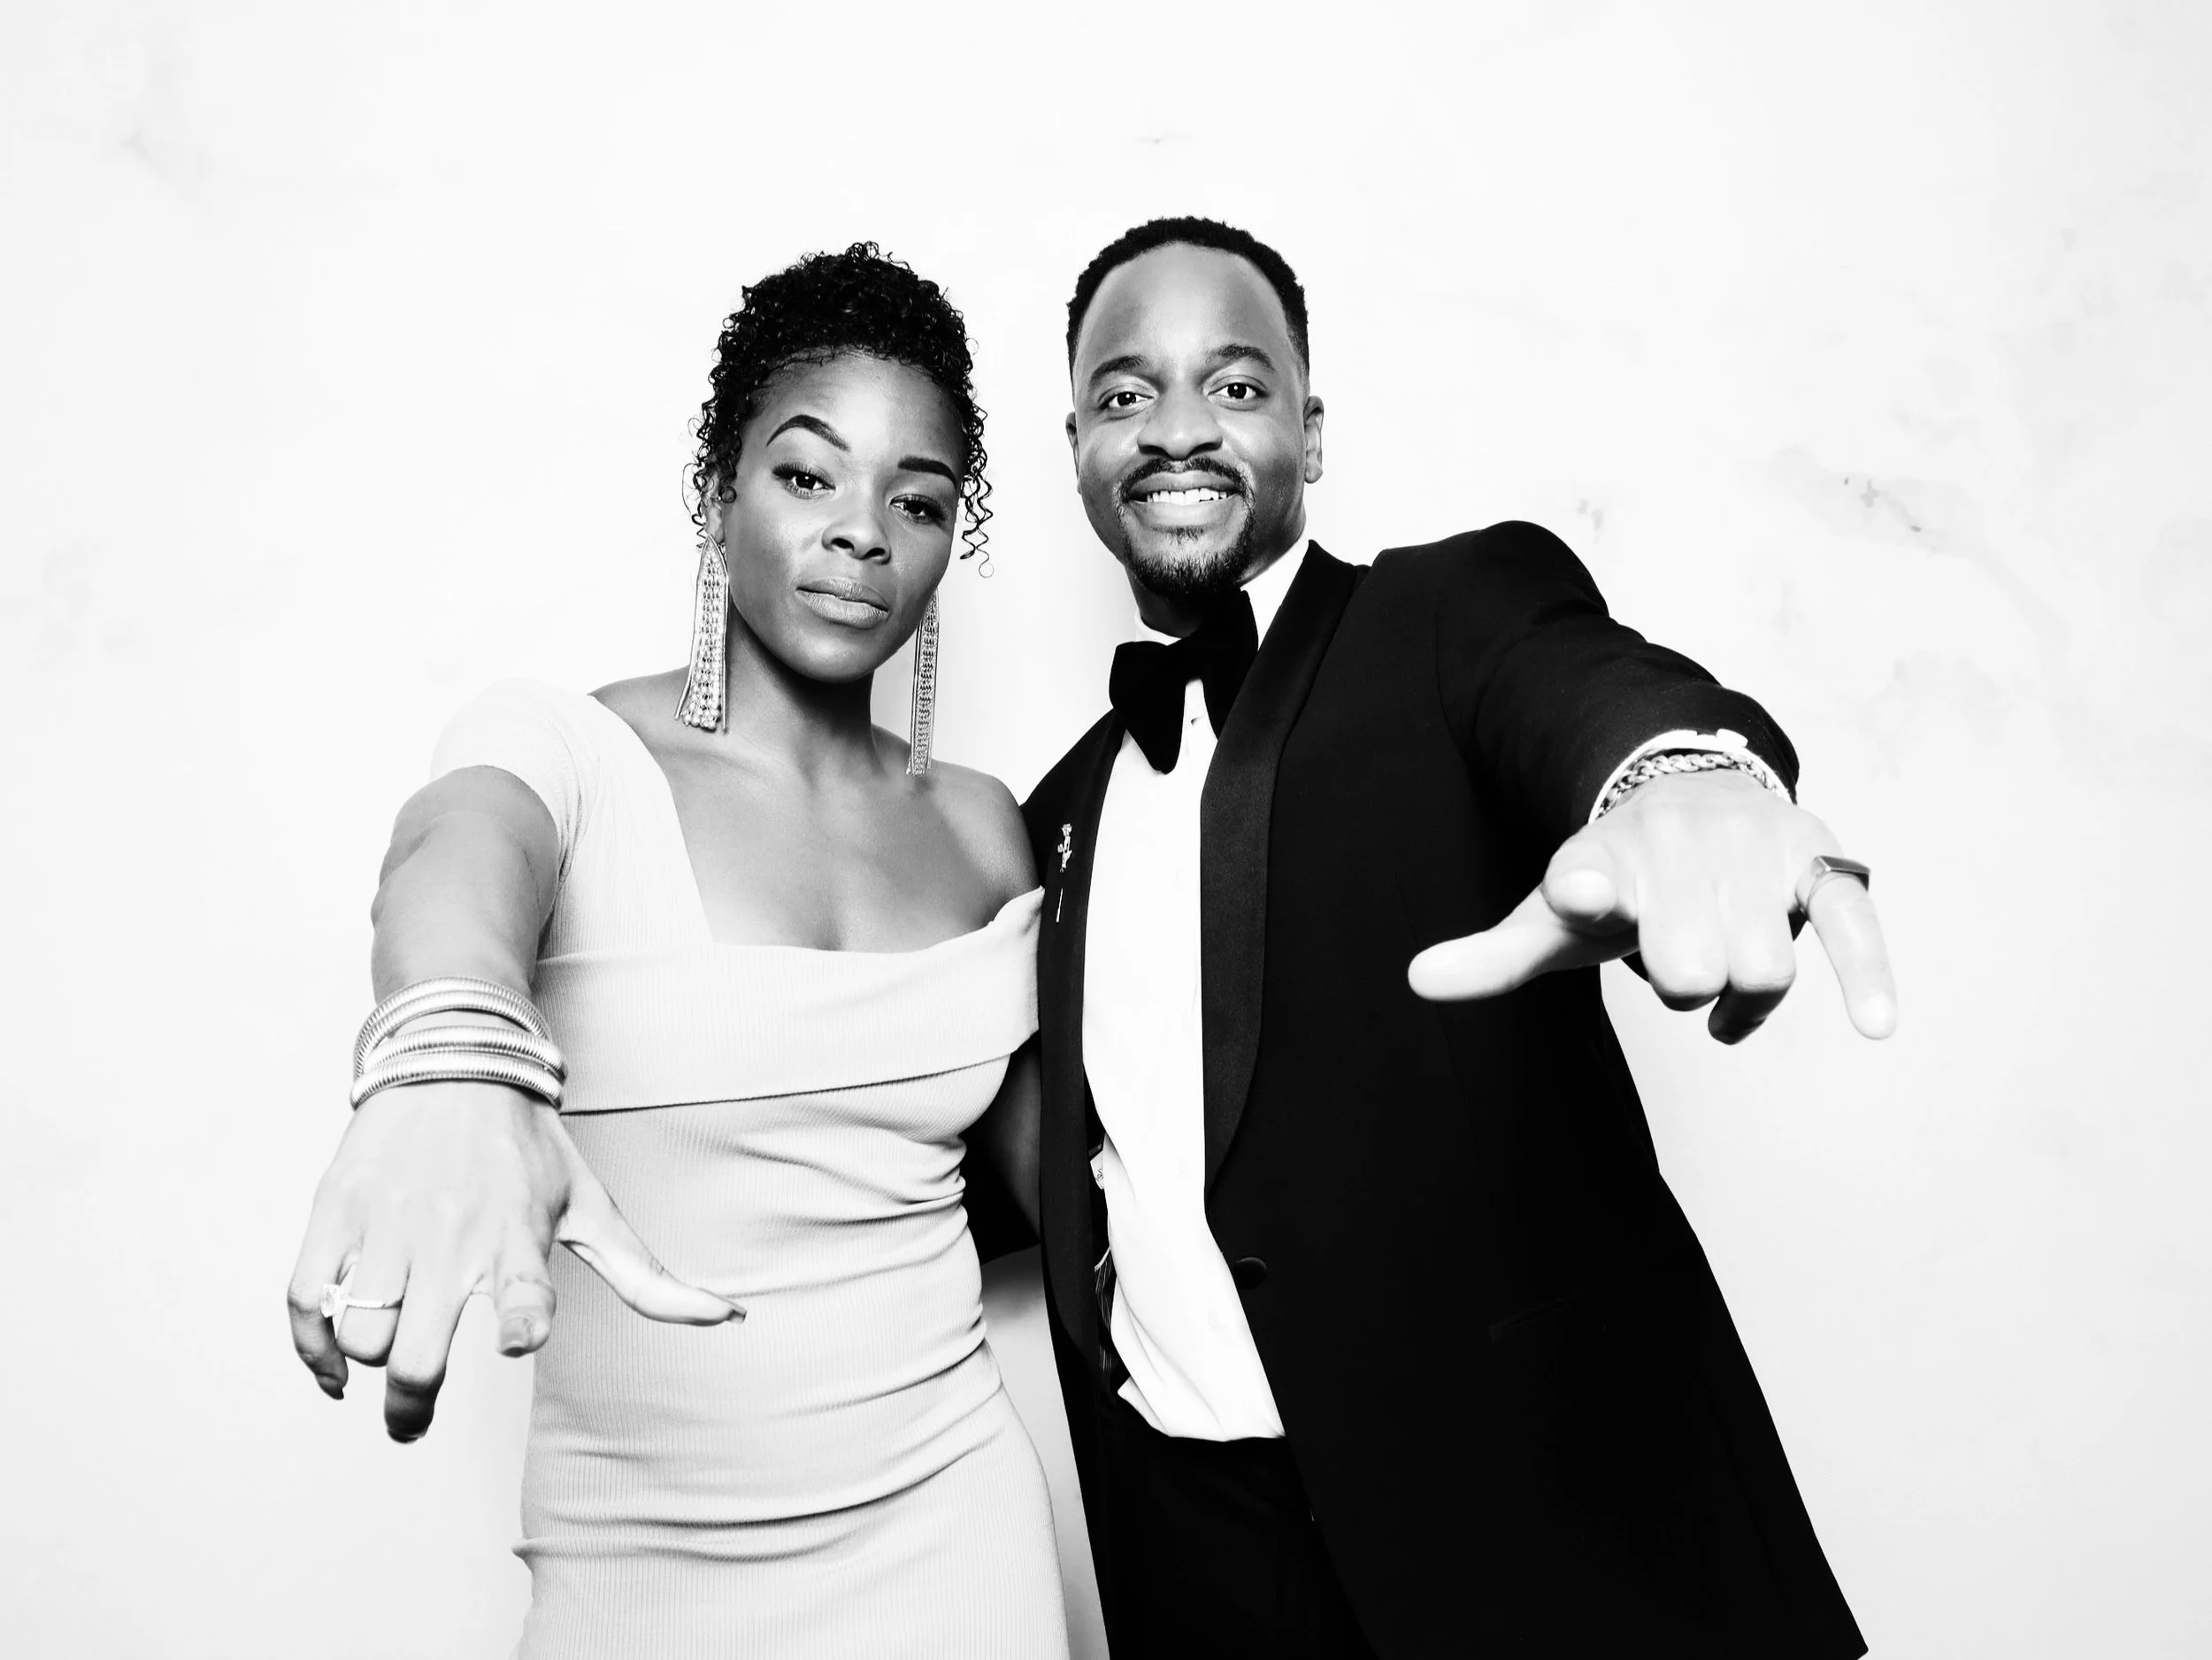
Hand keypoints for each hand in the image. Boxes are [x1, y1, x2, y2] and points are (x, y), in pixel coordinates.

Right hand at [286, 1083, 740, 1440]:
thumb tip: (727, 1319)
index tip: (517, 1338)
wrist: (453, 1062)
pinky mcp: (337, 1214)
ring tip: (388, 1365)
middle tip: (413, 1419)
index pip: (522, 1288)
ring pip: (361, 1335)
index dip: (520, 1317)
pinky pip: (304, 1303)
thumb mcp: (593, 1208)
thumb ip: (648, 1279)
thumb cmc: (528, 1148)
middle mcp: (451, 1235)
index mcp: (518, 1237)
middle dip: (412, 1407)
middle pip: (416, 1353)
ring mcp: (388, 1226)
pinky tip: (336, 1368)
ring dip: (369, 1367)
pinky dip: (312, 1351)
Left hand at [1406, 772, 1895, 1042]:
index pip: (1589, 874)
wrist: (1689, 787)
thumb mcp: (1552, 915)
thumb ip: (1492, 957)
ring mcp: (1750, 849)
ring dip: (1744, 995)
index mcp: (1599, 858)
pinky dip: (1864, 972)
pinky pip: (1849, 921)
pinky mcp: (1817, 859)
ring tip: (1723, 974)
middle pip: (1689, 967)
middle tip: (1672, 962)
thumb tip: (1415, 981)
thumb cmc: (1619, 876)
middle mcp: (1674, 843)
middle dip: (1683, 985)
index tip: (1587, 896)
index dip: (1590, 891)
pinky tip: (1874, 1024)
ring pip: (1762, 967)